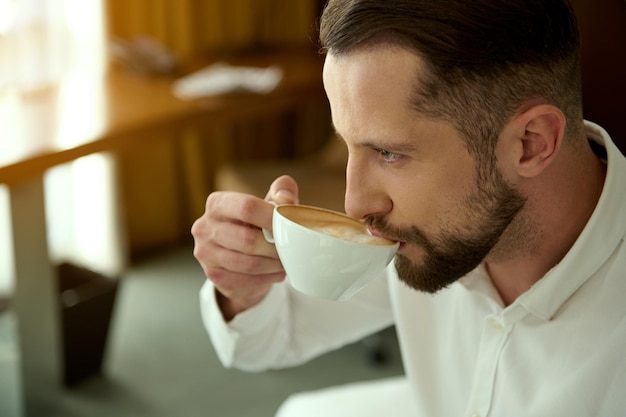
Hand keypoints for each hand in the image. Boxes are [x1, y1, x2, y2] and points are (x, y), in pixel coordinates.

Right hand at [191, 175, 298, 319]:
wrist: (239, 256)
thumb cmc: (257, 224)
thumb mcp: (269, 204)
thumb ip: (282, 191)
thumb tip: (286, 199)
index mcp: (217, 204)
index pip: (247, 207)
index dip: (272, 217)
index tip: (289, 224)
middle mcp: (204, 227)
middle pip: (247, 239)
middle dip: (274, 246)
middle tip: (290, 248)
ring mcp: (205, 253)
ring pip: (248, 263)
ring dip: (273, 264)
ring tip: (286, 260)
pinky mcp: (213, 276)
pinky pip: (246, 280)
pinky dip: (267, 277)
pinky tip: (276, 272)